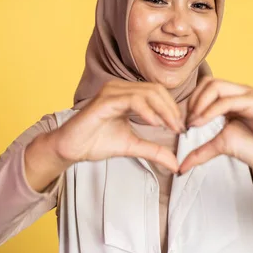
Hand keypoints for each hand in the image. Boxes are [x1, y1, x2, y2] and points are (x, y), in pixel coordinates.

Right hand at [50, 81, 183, 171]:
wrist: (70, 148)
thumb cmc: (95, 142)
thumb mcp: (132, 146)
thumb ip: (154, 151)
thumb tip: (176, 163)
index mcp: (127, 95)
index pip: (158, 93)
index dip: (172, 108)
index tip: (181, 128)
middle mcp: (119, 88)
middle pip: (156, 90)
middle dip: (171, 109)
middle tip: (179, 128)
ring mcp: (111, 92)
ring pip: (147, 92)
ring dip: (163, 109)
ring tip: (170, 126)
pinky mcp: (104, 101)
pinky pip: (131, 99)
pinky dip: (147, 110)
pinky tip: (155, 123)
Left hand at [180, 77, 252, 175]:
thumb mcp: (220, 146)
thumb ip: (200, 151)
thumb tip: (181, 166)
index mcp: (231, 98)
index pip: (204, 87)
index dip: (190, 102)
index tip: (184, 124)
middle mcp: (239, 92)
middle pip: (208, 82)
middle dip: (193, 101)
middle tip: (188, 123)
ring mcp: (249, 95)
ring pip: (216, 86)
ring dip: (200, 104)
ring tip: (194, 123)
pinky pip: (230, 100)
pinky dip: (212, 110)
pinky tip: (203, 123)